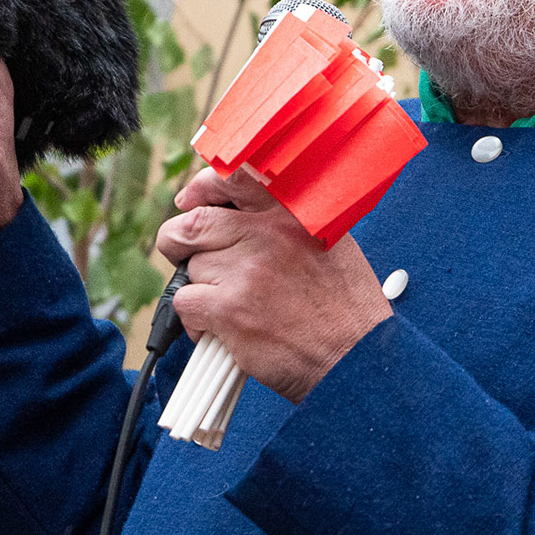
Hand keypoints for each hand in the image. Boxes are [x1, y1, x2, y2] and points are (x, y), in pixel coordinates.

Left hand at [154, 167, 391, 403]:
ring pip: (191, 268)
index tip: (191, 201)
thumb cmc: (344, 305)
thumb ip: (283, 220)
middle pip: (193, 223)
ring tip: (229, 304)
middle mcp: (266, 233)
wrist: (356, 356)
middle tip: (184, 255)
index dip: (201, 188)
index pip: (230, 177)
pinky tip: (221, 329)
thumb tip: (233, 211)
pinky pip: (186, 303)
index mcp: (291, 211)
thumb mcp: (328, 241)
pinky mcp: (230, 308)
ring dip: (201, 287)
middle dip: (178, 240)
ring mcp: (245, 270)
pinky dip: (196, 321)